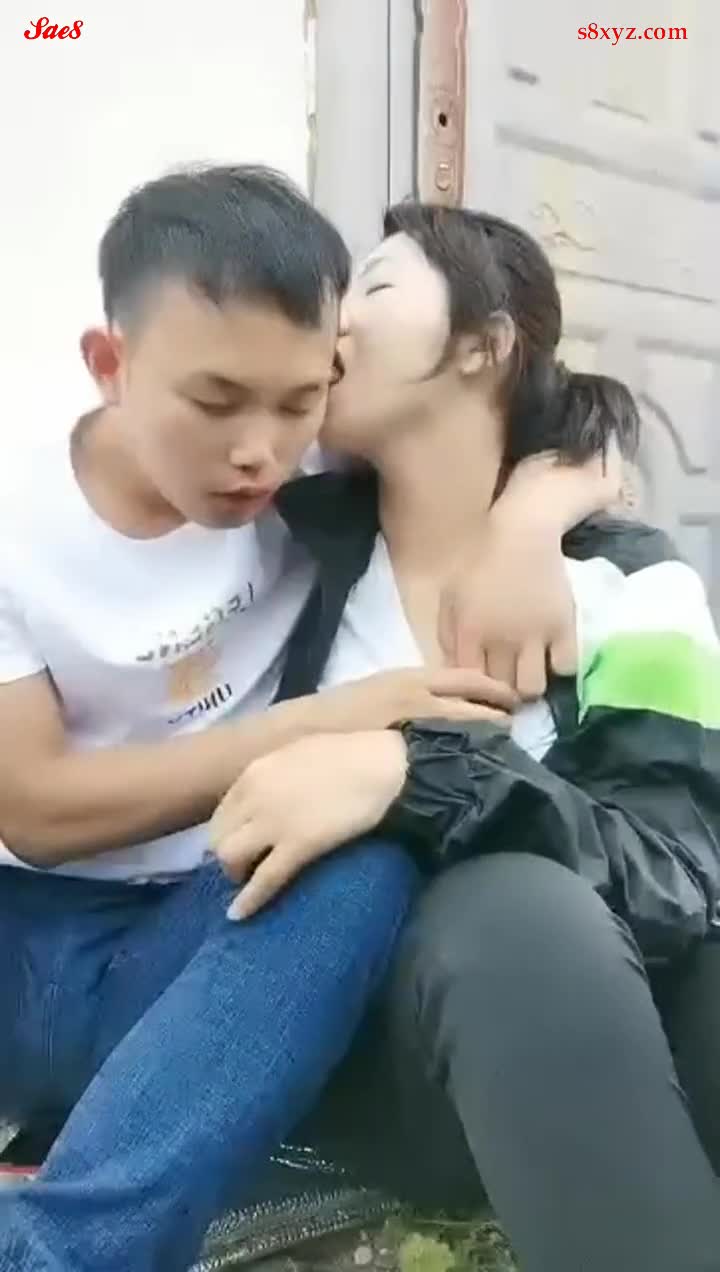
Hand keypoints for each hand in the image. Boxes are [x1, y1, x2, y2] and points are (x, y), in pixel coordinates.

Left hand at [209, 731, 408, 918]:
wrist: (382, 765)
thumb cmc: (349, 755)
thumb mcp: (298, 754)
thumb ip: (276, 774)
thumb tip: (271, 792)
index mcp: (255, 772)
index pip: (222, 812)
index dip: (228, 833)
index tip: (239, 843)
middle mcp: (254, 797)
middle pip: (220, 837)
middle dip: (227, 855)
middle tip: (245, 866)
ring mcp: (274, 822)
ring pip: (231, 857)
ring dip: (236, 873)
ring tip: (248, 882)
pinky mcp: (298, 846)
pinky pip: (264, 879)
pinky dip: (248, 900)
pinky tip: (239, 914)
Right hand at [309, 666, 518, 732]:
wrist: (308, 730)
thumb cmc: (344, 712)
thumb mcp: (383, 692)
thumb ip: (414, 696)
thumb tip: (443, 707)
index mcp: (413, 676)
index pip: (467, 678)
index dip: (494, 689)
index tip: (513, 700)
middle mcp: (419, 692)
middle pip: (474, 698)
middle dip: (499, 711)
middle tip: (517, 724)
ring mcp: (412, 719)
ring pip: (465, 722)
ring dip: (488, 732)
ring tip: (505, 745)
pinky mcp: (404, 745)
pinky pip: (445, 747)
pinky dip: (464, 752)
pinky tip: (474, 763)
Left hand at [436, 449, 622, 696]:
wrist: (521, 531)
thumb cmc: (479, 562)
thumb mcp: (450, 596)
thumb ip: (448, 635)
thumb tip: (454, 670)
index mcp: (468, 632)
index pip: (469, 682)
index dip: (474, 692)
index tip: (479, 691)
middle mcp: (500, 640)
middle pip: (500, 689)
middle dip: (500, 694)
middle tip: (505, 685)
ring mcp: (533, 635)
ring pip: (532, 688)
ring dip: (529, 686)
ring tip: (528, 674)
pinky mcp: (563, 626)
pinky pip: (565, 666)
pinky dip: (558, 666)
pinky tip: (551, 657)